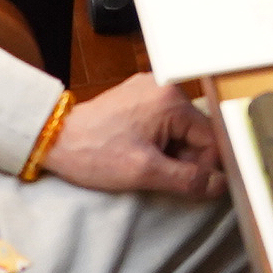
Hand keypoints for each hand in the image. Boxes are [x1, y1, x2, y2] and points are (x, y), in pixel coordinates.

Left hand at [47, 71, 227, 199]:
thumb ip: (188, 179)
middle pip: (196, 132)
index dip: (204, 167)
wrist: (53, 140)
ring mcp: (151, 88)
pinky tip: (140, 153)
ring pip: (181, 129)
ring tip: (145, 165)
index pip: (211, 138)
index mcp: (171, 100)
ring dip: (171, 153)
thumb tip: (219, 185)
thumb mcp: (144, 172)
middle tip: (159, 177)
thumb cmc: (93, 153)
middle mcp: (165, 86)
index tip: (189, 186)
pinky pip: (165, 122)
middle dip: (185, 159)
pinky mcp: (138, 95)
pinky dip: (159, 142)